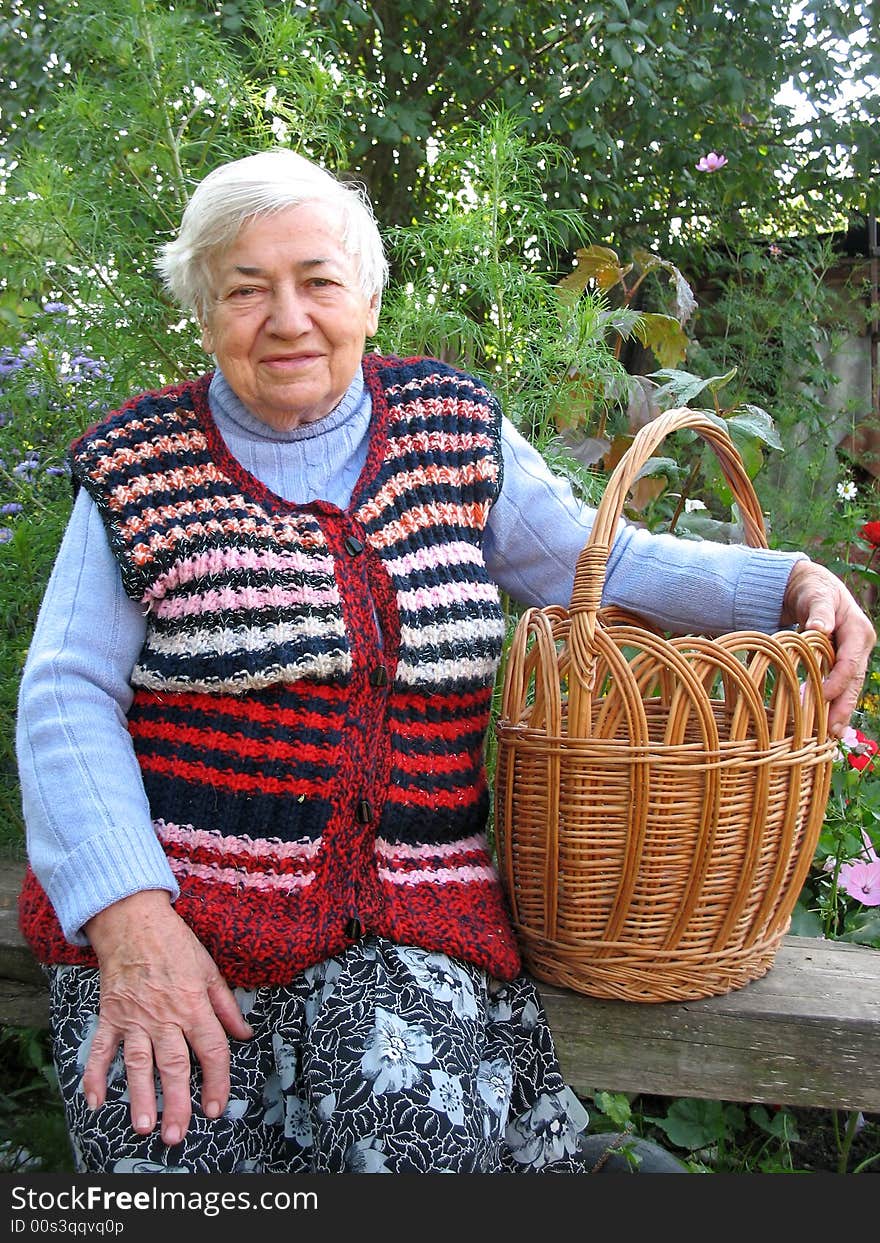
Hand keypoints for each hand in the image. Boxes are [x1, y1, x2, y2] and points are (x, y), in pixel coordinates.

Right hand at [82, 890, 252, 1145]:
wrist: (134, 921)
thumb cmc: (174, 943)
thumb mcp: (209, 969)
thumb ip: (226, 1005)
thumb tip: (243, 1034)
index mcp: (193, 1005)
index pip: (211, 1050)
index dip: (217, 1082)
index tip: (215, 1108)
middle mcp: (165, 1016)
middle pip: (174, 1065)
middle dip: (177, 1102)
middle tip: (178, 1136)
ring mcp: (134, 1017)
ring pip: (138, 1063)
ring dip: (140, 1097)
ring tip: (143, 1127)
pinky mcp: (110, 1015)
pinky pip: (100, 1049)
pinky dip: (94, 1074)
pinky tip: (94, 1100)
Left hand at [781, 558, 875, 736]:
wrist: (812, 587)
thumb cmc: (813, 589)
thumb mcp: (816, 595)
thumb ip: (819, 612)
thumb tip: (819, 629)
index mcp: (859, 630)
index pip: (850, 662)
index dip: (836, 681)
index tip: (819, 696)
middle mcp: (860, 646)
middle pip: (854, 681)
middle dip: (843, 706)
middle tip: (831, 731)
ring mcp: (853, 655)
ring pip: (849, 687)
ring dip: (840, 711)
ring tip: (830, 735)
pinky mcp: (843, 663)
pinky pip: (841, 686)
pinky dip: (834, 703)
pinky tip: (827, 724)